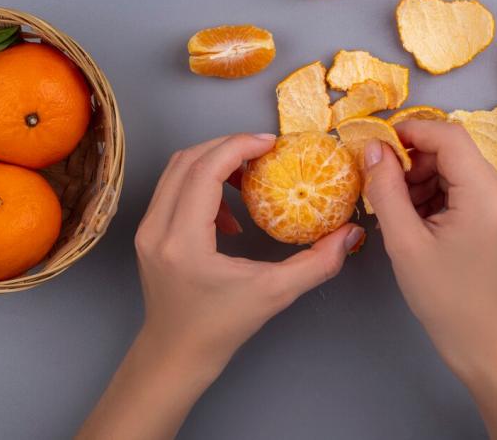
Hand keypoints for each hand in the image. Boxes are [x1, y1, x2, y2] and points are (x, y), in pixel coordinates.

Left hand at [77, 133, 363, 439]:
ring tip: (249, 178)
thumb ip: (316, 263)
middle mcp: (157, 229)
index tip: (270, 144)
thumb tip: (350, 234)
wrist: (177, 353)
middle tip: (263, 153)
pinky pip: (173, 190)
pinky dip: (200, 184)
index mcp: (183, 242)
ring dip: (212, 163)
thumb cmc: (220, 328)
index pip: (205, 171)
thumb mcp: (274, 294)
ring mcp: (147, 229)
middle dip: (227, 147)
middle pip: (187, 161)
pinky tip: (228, 213)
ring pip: (176, 172)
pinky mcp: (148, 233)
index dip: (238, 147)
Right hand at [363, 120, 496, 369]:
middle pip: (452, 152)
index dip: (410, 132)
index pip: (450, 137)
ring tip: (400, 211)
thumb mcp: (403, 241)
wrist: (479, 336)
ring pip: (455, 167)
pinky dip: (436, 192)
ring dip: (421, 179)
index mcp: (488, 197)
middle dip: (412, 163)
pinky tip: (418, 218)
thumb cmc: (441, 296)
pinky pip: (464, 185)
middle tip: (382, 189)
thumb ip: (385, 189)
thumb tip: (372, 148)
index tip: (376, 144)